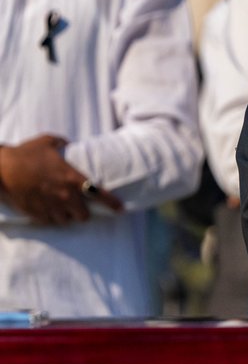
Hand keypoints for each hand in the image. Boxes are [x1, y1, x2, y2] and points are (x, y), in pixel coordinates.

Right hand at [0, 135, 122, 225]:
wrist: (2, 169)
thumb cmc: (26, 153)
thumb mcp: (49, 141)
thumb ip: (63, 143)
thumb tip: (67, 144)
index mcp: (72, 178)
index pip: (99, 194)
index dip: (112, 203)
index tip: (120, 209)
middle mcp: (65, 196)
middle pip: (84, 216)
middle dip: (82, 212)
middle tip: (78, 206)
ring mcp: (51, 207)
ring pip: (66, 221)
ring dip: (66, 216)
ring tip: (60, 208)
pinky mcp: (37, 214)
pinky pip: (49, 222)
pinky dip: (50, 218)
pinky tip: (47, 210)